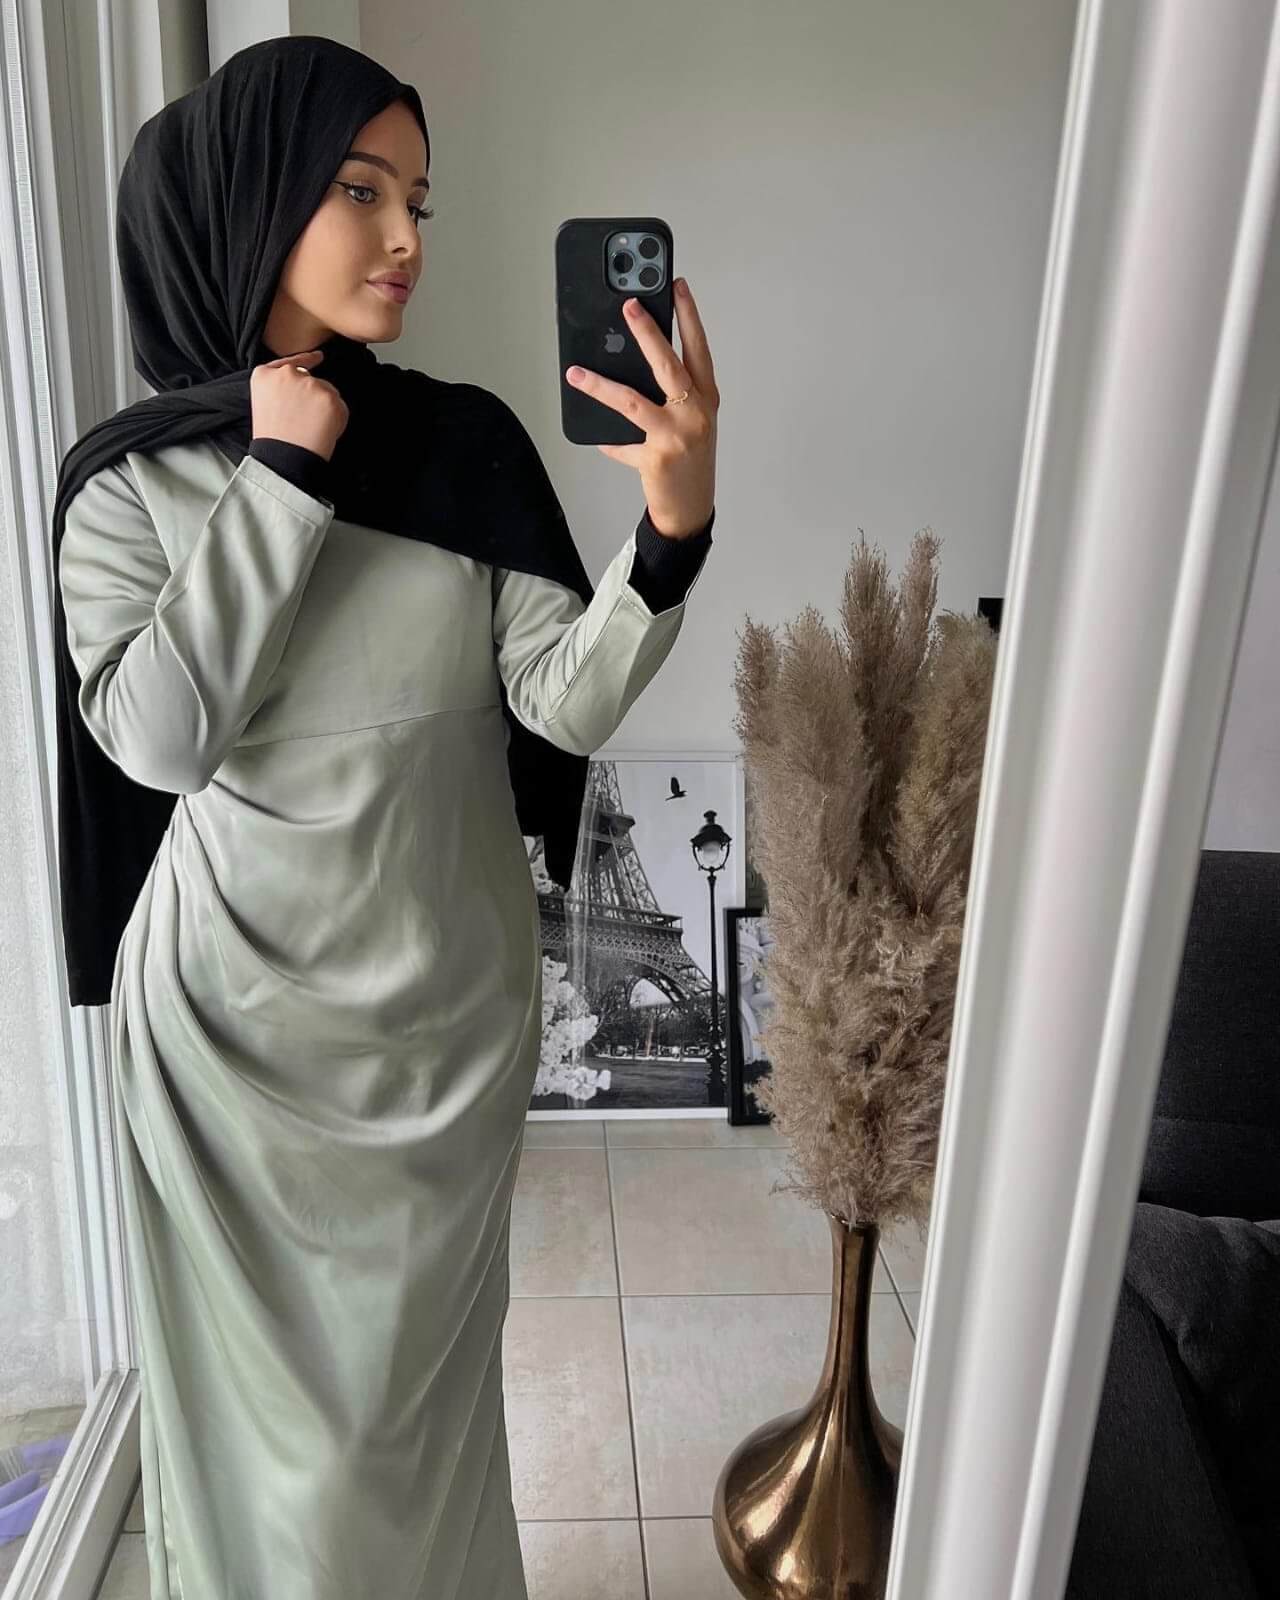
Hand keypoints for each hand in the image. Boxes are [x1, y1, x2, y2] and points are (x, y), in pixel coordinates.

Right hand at [250, 349, 349, 461]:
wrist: (284, 459)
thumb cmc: (273, 438)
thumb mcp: (264, 403)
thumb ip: (280, 388)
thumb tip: (305, 379)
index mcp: (265, 375)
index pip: (290, 362)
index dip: (306, 359)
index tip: (319, 357)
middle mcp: (287, 374)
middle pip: (311, 379)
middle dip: (312, 396)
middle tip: (304, 421)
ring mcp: (309, 384)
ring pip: (328, 392)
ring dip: (325, 409)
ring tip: (310, 429)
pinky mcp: (328, 397)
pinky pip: (341, 407)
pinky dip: (337, 420)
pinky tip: (322, 431)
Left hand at [565, 277, 718, 538]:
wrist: (691, 508)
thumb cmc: (689, 459)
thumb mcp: (688, 422)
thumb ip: (669, 396)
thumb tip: (625, 367)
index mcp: (706, 398)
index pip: (698, 348)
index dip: (688, 315)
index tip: (676, 285)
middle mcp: (696, 413)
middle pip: (669, 364)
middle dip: (648, 332)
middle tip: (629, 305)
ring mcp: (678, 436)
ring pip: (632, 401)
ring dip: (600, 385)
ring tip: (576, 373)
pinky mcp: (658, 458)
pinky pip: (621, 443)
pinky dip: (607, 441)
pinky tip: (595, 438)